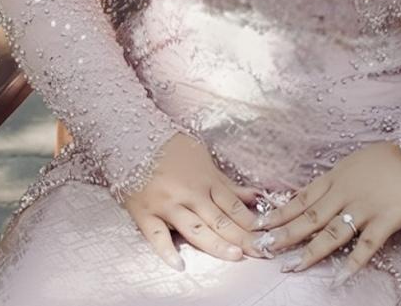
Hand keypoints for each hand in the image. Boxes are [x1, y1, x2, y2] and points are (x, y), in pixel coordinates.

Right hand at [121, 132, 265, 271]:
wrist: (136, 138)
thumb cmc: (172, 148)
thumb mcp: (204, 159)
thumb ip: (227, 183)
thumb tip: (255, 196)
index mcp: (205, 180)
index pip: (233, 205)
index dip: (250, 221)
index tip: (264, 235)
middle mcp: (190, 193)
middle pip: (220, 219)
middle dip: (241, 237)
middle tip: (259, 251)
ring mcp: (168, 204)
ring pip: (195, 229)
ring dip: (216, 243)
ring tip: (234, 256)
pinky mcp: (146, 213)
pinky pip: (156, 236)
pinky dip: (166, 251)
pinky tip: (179, 264)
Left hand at [249, 141, 400, 287]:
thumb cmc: (388, 157)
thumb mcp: (354, 163)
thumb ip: (335, 180)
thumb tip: (315, 194)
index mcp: (336, 178)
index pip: (301, 198)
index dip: (280, 213)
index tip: (259, 224)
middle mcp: (345, 193)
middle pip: (309, 217)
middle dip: (285, 234)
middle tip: (263, 247)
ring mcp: (364, 207)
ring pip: (331, 232)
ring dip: (310, 251)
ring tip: (291, 266)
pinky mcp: (385, 219)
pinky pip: (367, 244)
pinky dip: (353, 262)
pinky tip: (340, 277)